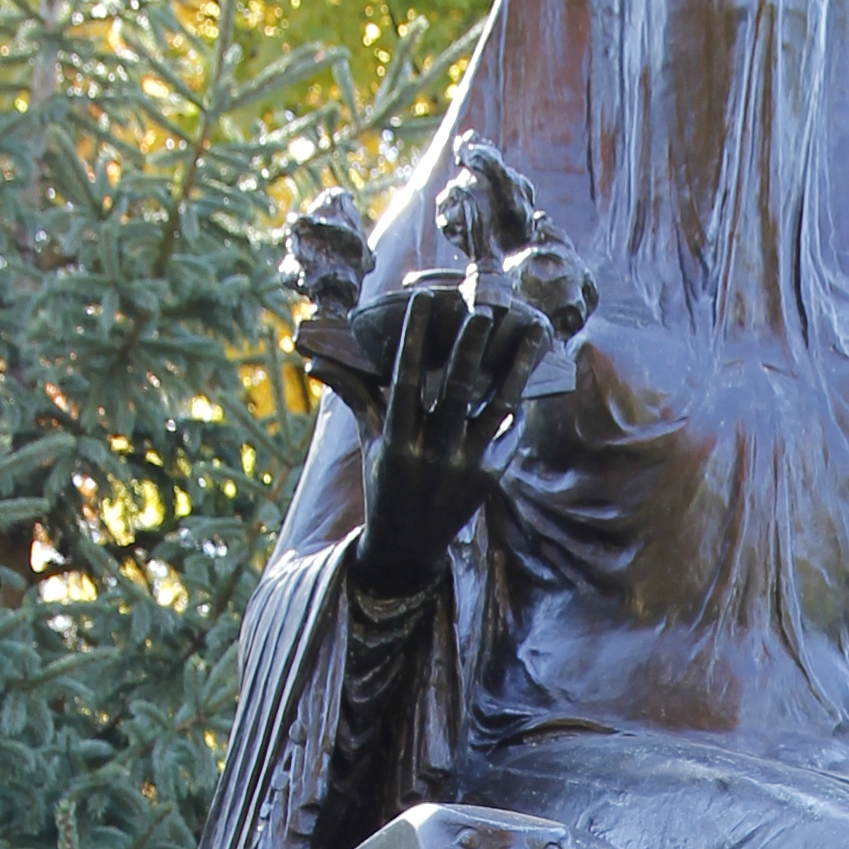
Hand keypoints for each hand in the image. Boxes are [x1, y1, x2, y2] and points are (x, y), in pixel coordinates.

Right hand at [355, 281, 542, 597]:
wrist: (409, 547)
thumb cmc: (384, 483)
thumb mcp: (369, 442)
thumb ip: (354, 397)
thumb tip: (316, 363)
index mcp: (397, 442)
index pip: (407, 381)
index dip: (415, 340)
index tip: (424, 301)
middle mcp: (433, 454)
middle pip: (457, 392)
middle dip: (471, 349)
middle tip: (484, 311)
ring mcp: (465, 467)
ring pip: (496, 407)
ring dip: (515, 368)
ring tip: (531, 332)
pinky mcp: (490, 477)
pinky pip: (508, 432)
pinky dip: (518, 401)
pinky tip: (532, 369)